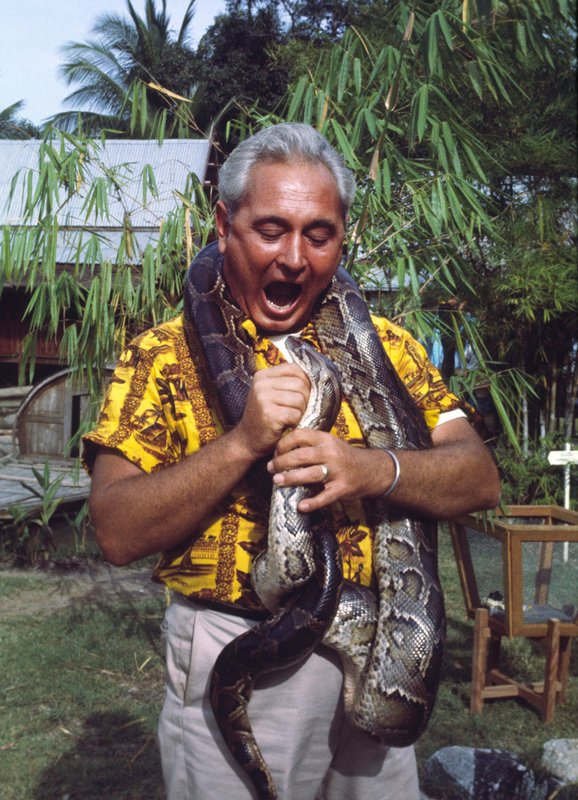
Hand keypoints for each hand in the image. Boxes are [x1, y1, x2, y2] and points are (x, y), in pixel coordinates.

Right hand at [235, 364, 310, 459]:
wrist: (248, 440)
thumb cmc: (266, 417)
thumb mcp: (272, 394)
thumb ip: (287, 383)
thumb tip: (315, 378)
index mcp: (263, 375)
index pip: (295, 368)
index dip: (304, 382)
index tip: (300, 395)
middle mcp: (261, 384)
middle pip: (300, 384)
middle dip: (304, 399)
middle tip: (294, 410)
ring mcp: (263, 398)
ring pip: (300, 399)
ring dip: (300, 412)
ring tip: (289, 418)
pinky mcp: (268, 414)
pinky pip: (295, 414)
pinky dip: (295, 422)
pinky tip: (285, 425)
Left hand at [267, 429, 392, 512]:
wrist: (371, 470)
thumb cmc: (344, 456)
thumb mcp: (330, 443)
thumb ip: (310, 444)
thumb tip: (282, 448)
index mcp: (326, 439)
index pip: (299, 435)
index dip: (283, 444)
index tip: (275, 452)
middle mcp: (331, 453)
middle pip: (301, 456)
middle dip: (282, 462)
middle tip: (271, 469)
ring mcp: (337, 471)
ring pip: (310, 474)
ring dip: (291, 478)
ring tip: (277, 481)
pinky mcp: (342, 488)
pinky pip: (325, 497)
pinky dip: (312, 503)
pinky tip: (300, 506)